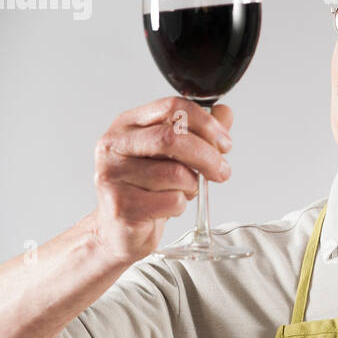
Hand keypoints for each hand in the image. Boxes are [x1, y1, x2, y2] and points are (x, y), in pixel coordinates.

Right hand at [90, 97, 233, 263]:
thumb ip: (199, 132)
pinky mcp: (121, 205)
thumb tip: (225, 112)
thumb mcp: (173, 156)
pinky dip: (180, 206)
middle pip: (173, 138)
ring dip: (192, 185)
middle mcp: (114, 145)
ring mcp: (112, 175)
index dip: (206, 123)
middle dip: (208, 155)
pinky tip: (168, 207)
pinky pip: (171, 201)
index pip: (172, 107)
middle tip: (222, 171)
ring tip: (183, 191)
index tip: (224, 143)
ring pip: (176, 173)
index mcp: (127, 124)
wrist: (119, 230)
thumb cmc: (146, 188)